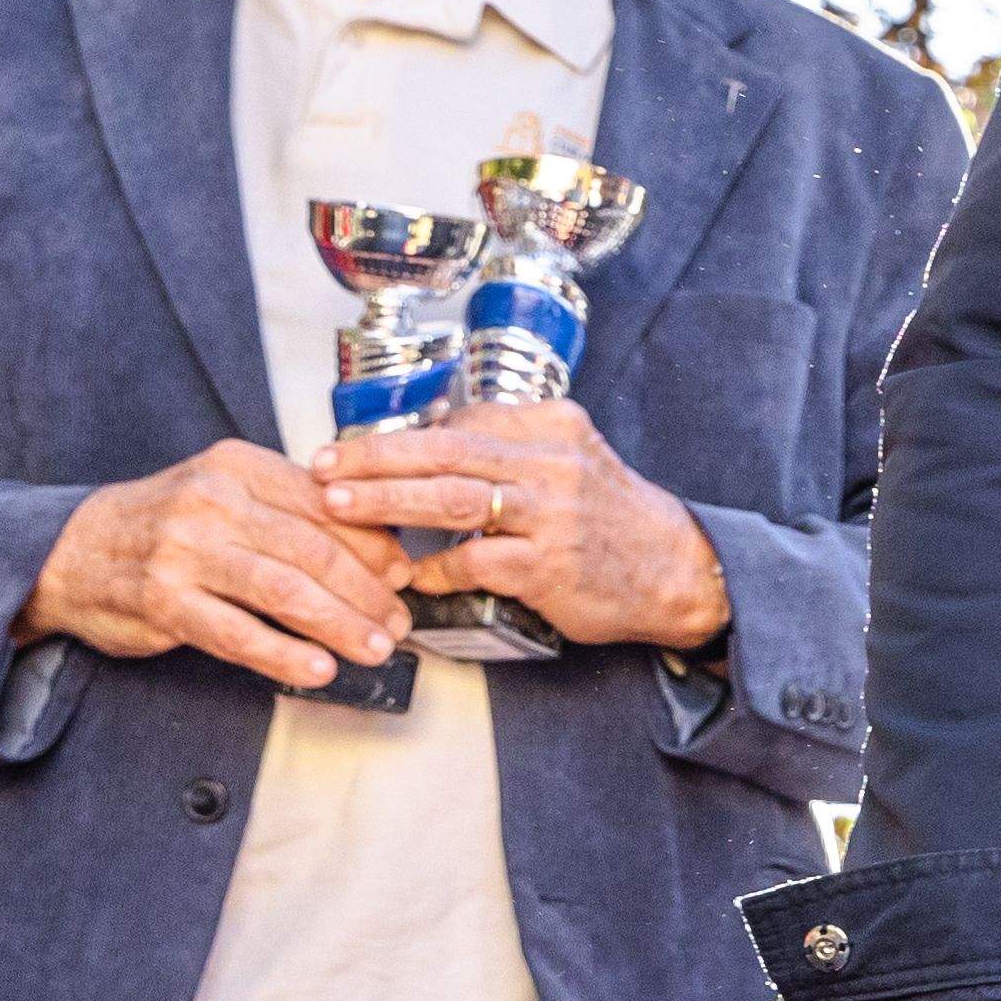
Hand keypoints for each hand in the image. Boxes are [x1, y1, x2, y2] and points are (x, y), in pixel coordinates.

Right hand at [18, 441, 409, 686]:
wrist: (70, 550)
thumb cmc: (168, 525)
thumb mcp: (229, 495)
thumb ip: (297, 513)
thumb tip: (386, 551)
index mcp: (239, 467)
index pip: (328, 507)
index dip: (377, 547)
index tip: (405, 577)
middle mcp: (212, 502)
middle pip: (314, 551)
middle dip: (368, 594)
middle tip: (399, 622)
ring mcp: (184, 552)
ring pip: (284, 592)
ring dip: (340, 626)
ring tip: (375, 649)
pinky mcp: (163, 602)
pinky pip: (238, 634)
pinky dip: (286, 655)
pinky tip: (319, 668)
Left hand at [316, 403, 727, 649]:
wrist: (677, 569)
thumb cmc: (611, 519)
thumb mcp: (570, 460)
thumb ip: (507, 451)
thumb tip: (423, 450)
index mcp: (553, 426)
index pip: (459, 423)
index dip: (396, 438)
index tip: (350, 450)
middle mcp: (553, 462)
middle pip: (445, 450)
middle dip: (374, 459)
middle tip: (322, 467)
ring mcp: (553, 514)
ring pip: (452, 498)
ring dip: (387, 501)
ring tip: (340, 505)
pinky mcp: (549, 565)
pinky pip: (474, 563)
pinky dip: (434, 569)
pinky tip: (408, 576)